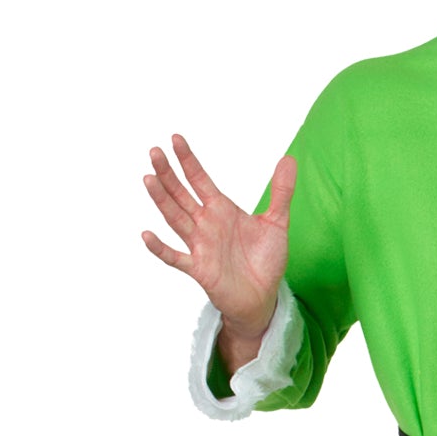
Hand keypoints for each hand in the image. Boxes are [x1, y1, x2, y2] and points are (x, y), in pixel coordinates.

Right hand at [141, 134, 294, 337]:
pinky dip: (161, 248)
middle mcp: (206, 224)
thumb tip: (289, 159)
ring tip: (148, 179)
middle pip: (181, 194)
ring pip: (175, 219)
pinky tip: (147, 235)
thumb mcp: (276, 222)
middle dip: (168, 174)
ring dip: (162, 200)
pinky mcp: (200, 269)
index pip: (199, 179)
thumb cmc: (265, 260)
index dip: (188, 160)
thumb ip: (281, 192)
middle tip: (154, 152)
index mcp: (221, 209)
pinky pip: (175, 257)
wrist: (263, 297)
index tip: (175, 139)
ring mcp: (200, 246)